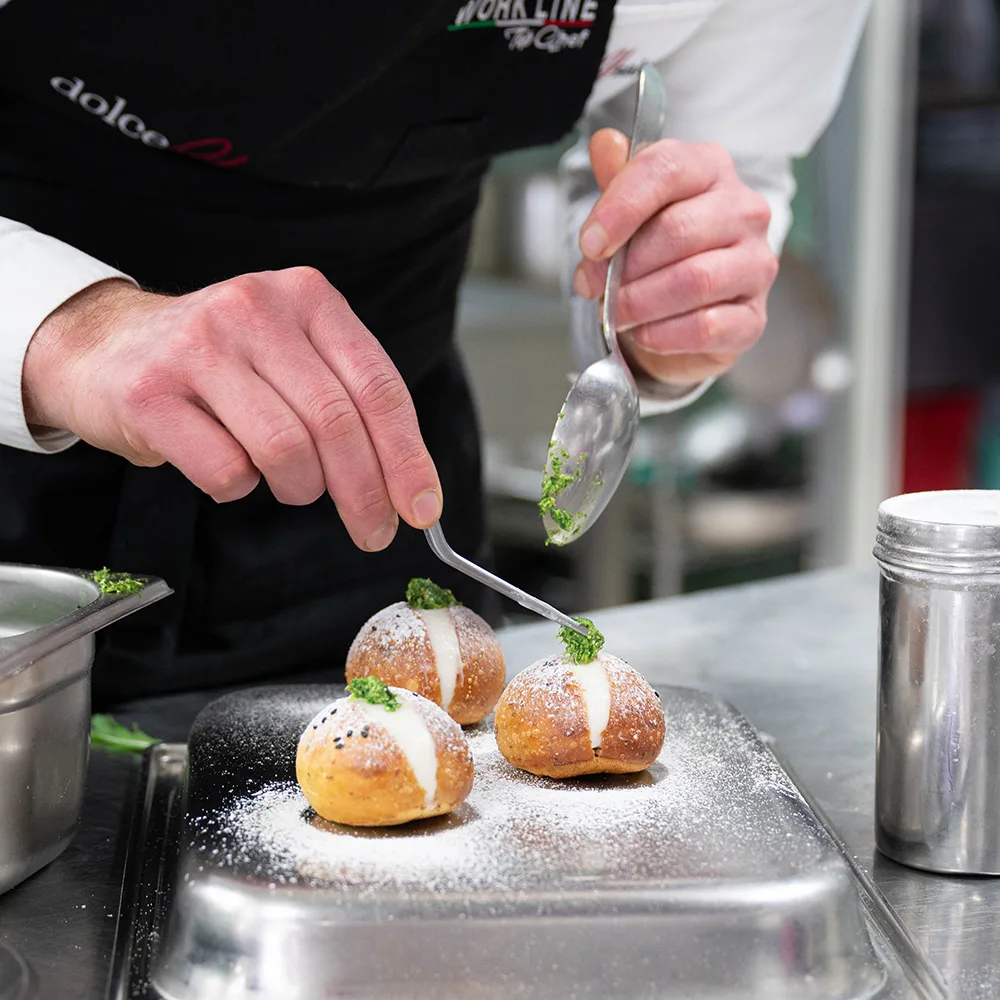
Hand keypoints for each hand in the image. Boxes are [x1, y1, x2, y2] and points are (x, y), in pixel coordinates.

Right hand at [23, 268, 441, 551]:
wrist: (104, 347)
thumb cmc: (218, 363)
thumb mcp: (293, 356)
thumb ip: (351, 404)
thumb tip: (410, 488)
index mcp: (307, 297)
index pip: (378, 387)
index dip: (408, 457)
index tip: (422, 507)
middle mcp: (255, 309)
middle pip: (337, 423)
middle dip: (366, 493)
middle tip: (373, 531)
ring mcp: (199, 347)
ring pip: (286, 449)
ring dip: (300, 488)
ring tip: (291, 484)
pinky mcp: (151, 393)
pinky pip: (226, 470)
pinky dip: (239, 488)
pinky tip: (229, 467)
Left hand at [573, 130, 778, 384]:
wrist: (678, 313)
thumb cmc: (654, 251)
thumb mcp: (629, 211)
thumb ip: (617, 181)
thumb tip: (605, 144)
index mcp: (709, 169)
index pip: (666, 169)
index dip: (622, 207)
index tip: (589, 244)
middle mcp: (743, 210)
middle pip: (679, 230)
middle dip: (625, 266)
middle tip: (594, 286)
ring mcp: (756, 264)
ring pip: (695, 280)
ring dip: (641, 302)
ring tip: (616, 313)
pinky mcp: (753, 316)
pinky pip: (708, 326)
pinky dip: (664, 334)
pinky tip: (643, 333)